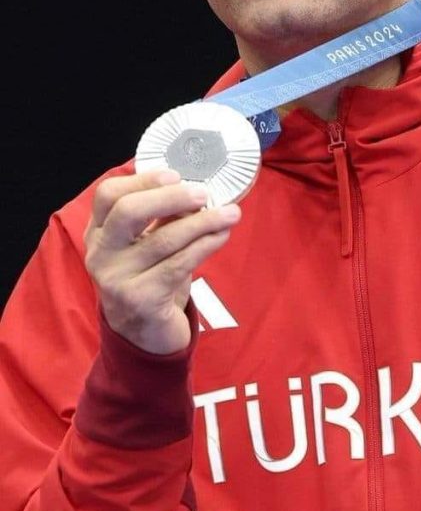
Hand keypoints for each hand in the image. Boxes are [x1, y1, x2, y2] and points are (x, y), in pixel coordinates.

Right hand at [84, 169, 240, 354]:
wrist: (144, 335)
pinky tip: (221, 236)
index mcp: (99, 232)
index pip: (108, 195)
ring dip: (203, 222)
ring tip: (230, 214)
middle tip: (204, 194)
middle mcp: (100, 254)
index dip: (142, 180)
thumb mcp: (149, 245)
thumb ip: (163, 218)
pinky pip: (179, 264)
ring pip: (163, 239)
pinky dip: (205, 245)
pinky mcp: (141, 299)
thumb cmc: (150, 278)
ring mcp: (117, 279)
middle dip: (171, 197)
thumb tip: (197, 190)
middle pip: (129, 211)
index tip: (175, 175)